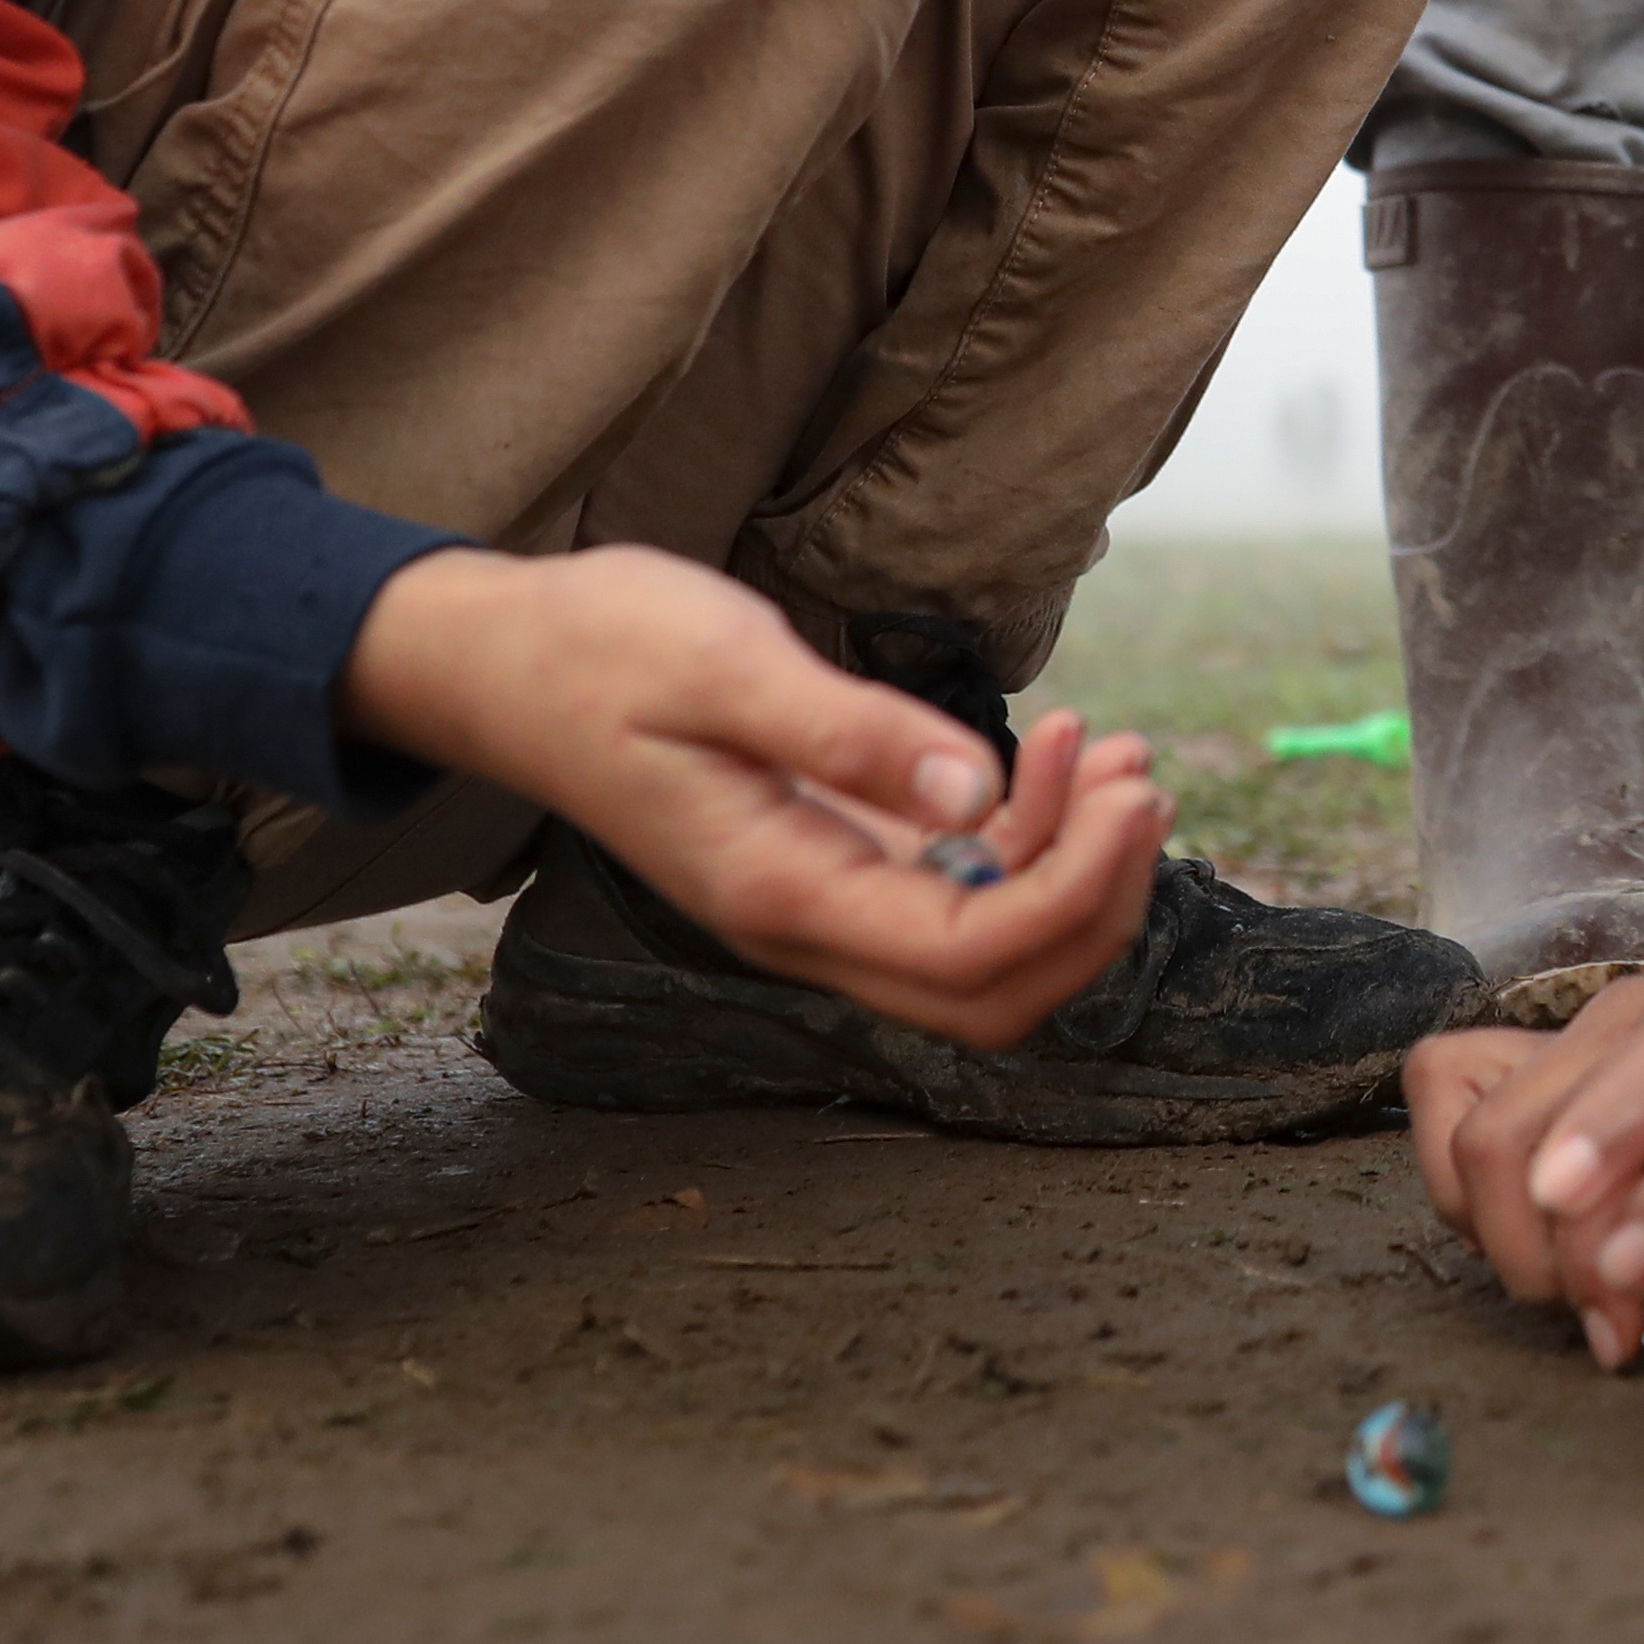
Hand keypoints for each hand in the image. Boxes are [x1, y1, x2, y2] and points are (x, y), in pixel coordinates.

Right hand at [337, 543, 1166, 1045]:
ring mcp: (818, 906)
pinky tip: (1057, 758)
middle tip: (1137, 778)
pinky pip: (953, 899)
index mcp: (780, 893)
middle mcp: (805, 928)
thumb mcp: (724, 662)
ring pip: (983, 958)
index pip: (972, 953)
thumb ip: (848, 733)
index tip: (1128, 783)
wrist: (505, 664)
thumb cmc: (601, 649)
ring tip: (1113, 754)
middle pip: (995, 994)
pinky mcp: (829, 864)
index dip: (1075, 890)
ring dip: (1070, 876)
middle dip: (1093, 903)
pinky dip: (1028, 847)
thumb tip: (975, 791)